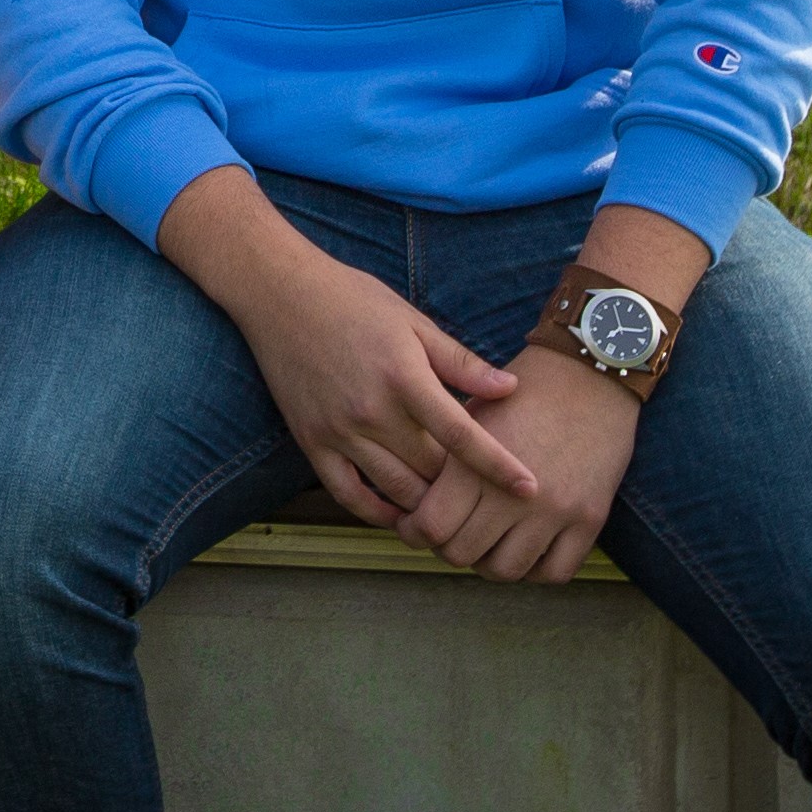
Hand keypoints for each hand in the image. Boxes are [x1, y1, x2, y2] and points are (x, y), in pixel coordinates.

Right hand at [219, 249, 537, 532]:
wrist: (280, 294)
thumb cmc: (353, 300)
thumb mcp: (413, 321)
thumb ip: (461, 361)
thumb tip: (510, 389)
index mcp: (404, 376)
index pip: (461, 435)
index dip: (499, 466)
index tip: (530, 489)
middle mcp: (372, 410)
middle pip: (432, 470)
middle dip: (466, 489)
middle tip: (495, 502)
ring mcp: (339, 431)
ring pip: (396, 490)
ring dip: (428, 507)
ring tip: (456, 517)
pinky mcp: (312, 442)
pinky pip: (349, 495)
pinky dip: (378, 513)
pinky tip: (402, 518)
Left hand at [398, 342, 641, 582]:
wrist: (590, 373)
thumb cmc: (524, 391)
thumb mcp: (473, 414)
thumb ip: (445, 462)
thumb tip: (413, 506)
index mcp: (474, 462)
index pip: (431, 526)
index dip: (415, 533)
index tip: (416, 528)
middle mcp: (512, 492)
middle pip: (463, 554)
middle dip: (450, 548)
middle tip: (454, 534)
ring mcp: (554, 510)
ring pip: (506, 571)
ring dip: (492, 561)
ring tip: (490, 541)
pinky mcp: (589, 519)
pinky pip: (555, 572)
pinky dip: (537, 569)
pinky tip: (529, 547)